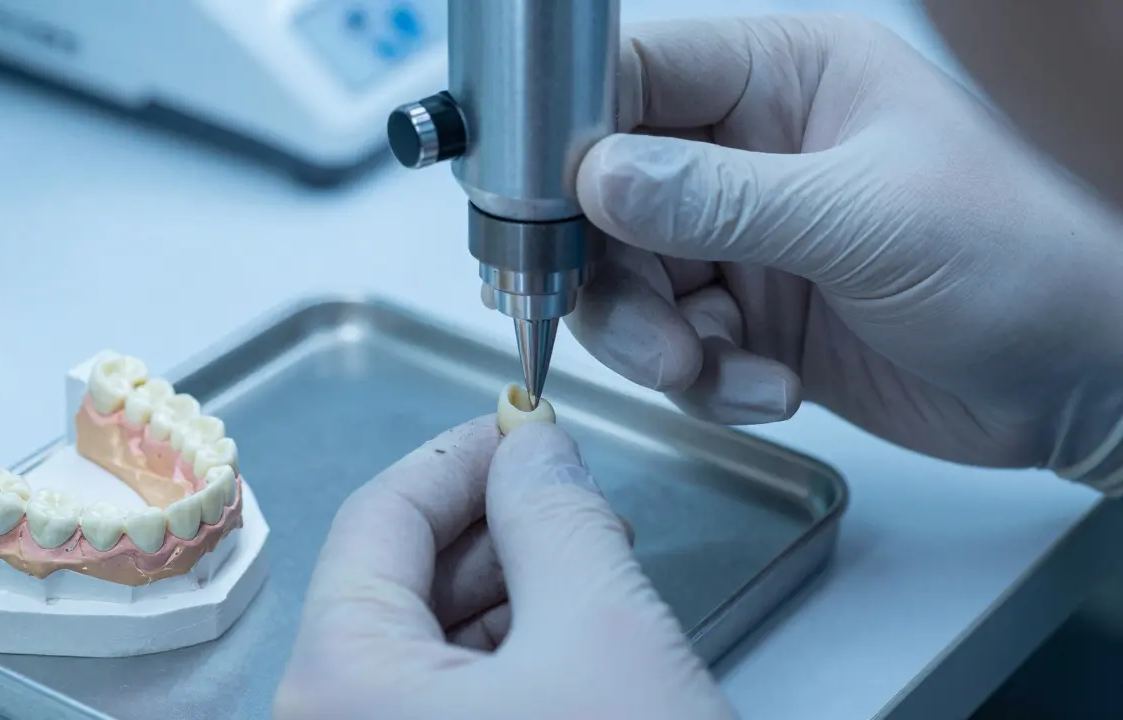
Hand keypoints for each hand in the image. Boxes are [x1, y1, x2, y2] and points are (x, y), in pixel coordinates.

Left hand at [273, 416, 735, 719]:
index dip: (459, 457)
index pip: (380, 519)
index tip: (521, 426)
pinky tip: (571, 644)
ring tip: (587, 569)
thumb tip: (534, 448)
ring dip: (506, 593)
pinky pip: (447, 704)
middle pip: (396, 583)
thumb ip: (558, 516)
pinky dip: (507, 659)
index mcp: (339, 687)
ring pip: (425, 646)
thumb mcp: (605, 636)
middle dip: (492, 527)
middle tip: (571, 495)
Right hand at [562, 15, 1122, 489]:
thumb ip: (726, 198)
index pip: (639, 78)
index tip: (558, 210)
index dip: (581, 138)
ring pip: (628, 282)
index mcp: (785, 80)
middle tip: (657, 338)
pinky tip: (769, 390)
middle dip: (617, 278)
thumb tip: (601, 176)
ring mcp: (744, 240)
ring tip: (711, 372)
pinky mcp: (746, 318)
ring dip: (654, 342)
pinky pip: (672, 347)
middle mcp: (748, 154)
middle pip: (609, 198)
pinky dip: (704, 383)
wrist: (1073, 384)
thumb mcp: (870, 220)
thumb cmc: (1019, 262)